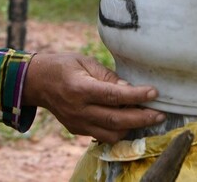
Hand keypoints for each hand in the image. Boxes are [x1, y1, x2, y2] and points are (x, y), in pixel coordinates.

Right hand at [22, 53, 164, 143]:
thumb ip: (107, 76)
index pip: (114, 96)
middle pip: (116, 120)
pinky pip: (102, 135)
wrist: (36, 82)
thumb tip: (129, 89)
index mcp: (80, 88)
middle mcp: (78, 109)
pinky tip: (127, 120)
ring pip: (112, 134)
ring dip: (131, 127)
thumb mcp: (84, 62)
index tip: (154, 93)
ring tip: (145, 117)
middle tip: (160, 114)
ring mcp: (77, 122)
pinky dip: (117, 130)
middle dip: (142, 118)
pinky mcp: (76, 130)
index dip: (136, 96)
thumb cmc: (63, 66)